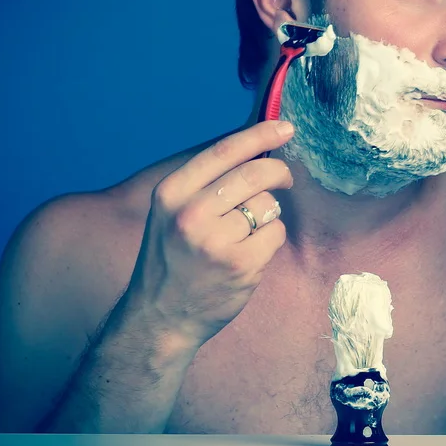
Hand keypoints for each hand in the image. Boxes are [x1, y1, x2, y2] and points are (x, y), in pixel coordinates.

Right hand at [124, 120, 295, 346]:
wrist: (160, 317)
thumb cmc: (172, 259)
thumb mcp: (171, 212)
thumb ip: (206, 182)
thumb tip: (256, 148)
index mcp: (171, 193)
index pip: (224, 151)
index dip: (260, 134)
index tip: (285, 127)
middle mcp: (190, 213)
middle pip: (255, 174)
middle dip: (279, 171)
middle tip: (286, 176)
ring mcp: (216, 241)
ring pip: (269, 204)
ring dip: (268, 213)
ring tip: (246, 232)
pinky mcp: (241, 264)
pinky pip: (275, 233)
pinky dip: (270, 239)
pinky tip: (249, 252)